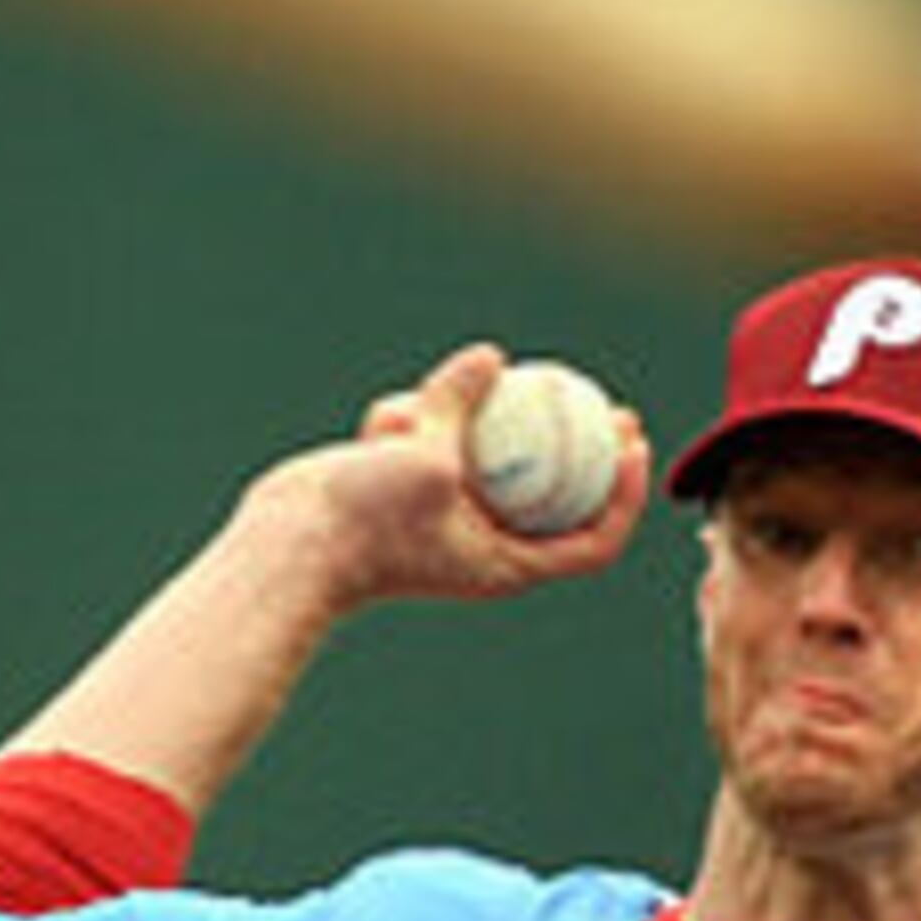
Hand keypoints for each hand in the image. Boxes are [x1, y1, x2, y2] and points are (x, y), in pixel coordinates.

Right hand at [249, 340, 655, 611]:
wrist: (286, 544)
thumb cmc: (363, 523)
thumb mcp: (424, 458)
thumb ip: (460, 408)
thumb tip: (491, 357)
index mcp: (507, 563)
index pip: (592, 539)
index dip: (624, 496)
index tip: (633, 445)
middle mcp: (484, 541)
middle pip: (554, 493)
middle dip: (581, 446)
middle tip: (607, 401)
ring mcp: (445, 513)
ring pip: (483, 450)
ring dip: (457, 418)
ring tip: (415, 414)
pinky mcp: (409, 486)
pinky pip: (431, 439)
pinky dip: (409, 421)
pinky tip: (377, 424)